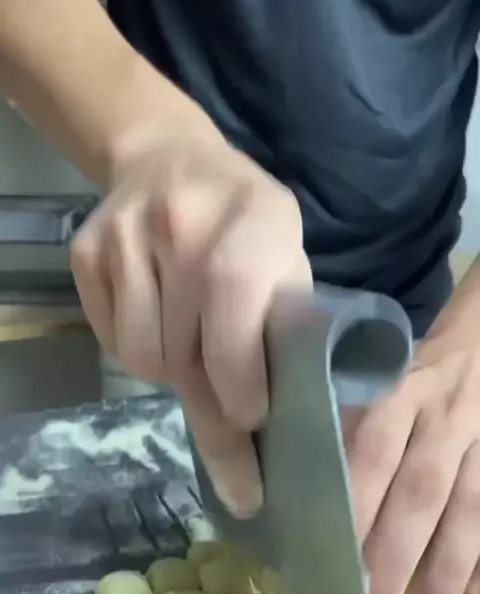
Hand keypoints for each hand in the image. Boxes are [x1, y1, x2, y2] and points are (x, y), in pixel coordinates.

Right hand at [71, 123, 311, 517]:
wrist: (167, 159)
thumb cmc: (245, 221)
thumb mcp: (286, 253)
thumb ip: (288, 318)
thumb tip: (292, 413)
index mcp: (252, 214)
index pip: (233, 295)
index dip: (240, 368)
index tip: (251, 418)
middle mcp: (180, 217)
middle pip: (185, 345)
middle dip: (212, 404)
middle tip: (233, 434)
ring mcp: (124, 234)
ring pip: (143, 355)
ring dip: (173, 375)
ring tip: (193, 348)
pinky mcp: (85, 252)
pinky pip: (113, 341)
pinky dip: (141, 351)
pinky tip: (160, 321)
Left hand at [345, 326, 479, 593]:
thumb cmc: (415, 365)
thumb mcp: (378, 375)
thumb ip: (348, 420)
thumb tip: (294, 480)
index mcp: (398, 395)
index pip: (372, 454)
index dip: (356, 509)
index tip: (333, 562)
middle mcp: (442, 419)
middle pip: (421, 492)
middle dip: (395, 556)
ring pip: (470, 507)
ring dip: (447, 568)